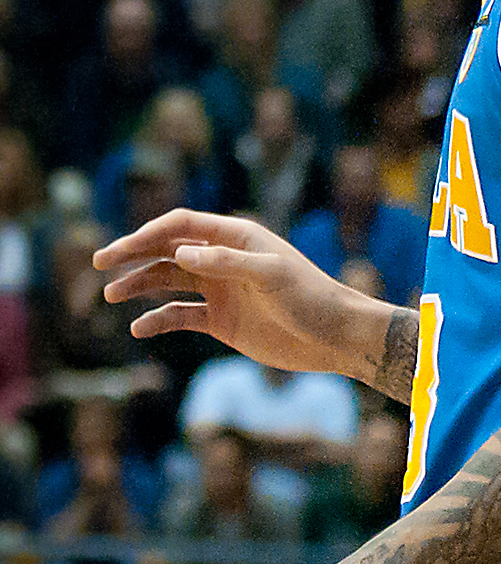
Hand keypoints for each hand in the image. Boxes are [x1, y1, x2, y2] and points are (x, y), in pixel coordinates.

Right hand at [95, 210, 381, 379]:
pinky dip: (157, 320)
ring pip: (168, 281)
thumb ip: (230, 263)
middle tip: (100, 264)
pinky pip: (180, 316)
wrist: (336, 338)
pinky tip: (138, 329)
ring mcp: (221, 290)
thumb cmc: (312, 298)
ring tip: (112, 296)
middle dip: (133, 254)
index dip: (149, 233)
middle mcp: (224, 260)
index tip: (122, 248)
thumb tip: (183, 253)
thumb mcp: (274, 276)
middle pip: (168, 249)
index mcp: (237, 238)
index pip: (183, 225)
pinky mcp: (222, 320)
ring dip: (139, 286)